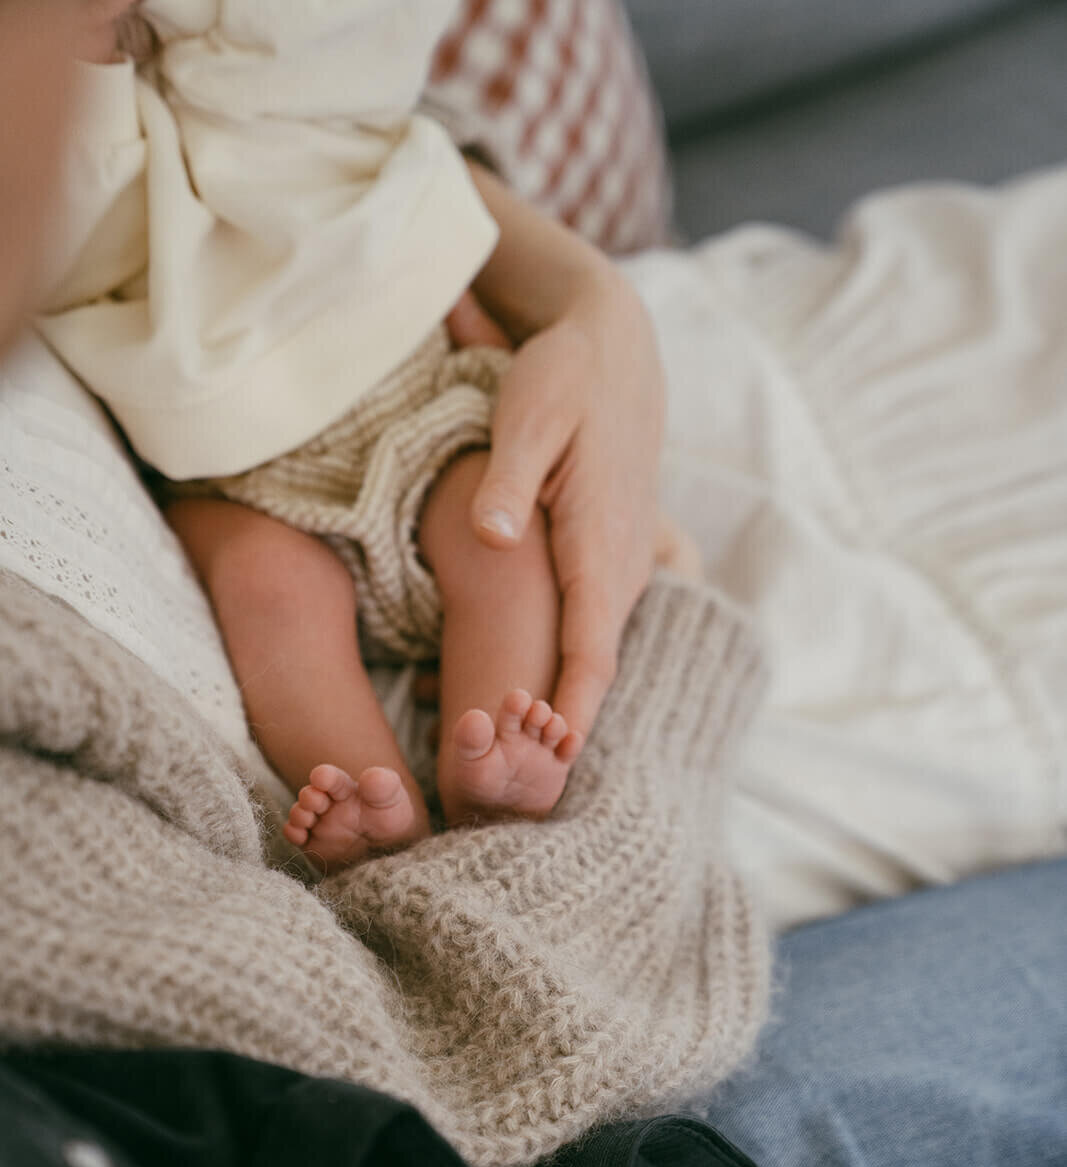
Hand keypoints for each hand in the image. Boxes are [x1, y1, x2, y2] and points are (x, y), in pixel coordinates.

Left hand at [447, 274, 664, 744]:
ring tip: (505, 754)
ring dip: (556, 703)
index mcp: (599, 544)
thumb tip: (491, 534)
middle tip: (508, 781)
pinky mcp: (607, 561)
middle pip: (592, 669)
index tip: (550, 763)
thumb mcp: (529, 415)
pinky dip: (561, 668)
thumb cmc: (563, 378)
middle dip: (557, 728)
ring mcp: (620, 567)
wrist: (612, 348)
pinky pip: (590, 630)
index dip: (571, 711)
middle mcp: (620, 567)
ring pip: (591, 654)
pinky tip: (517, 690)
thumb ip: (508, 478)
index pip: (591, 650)